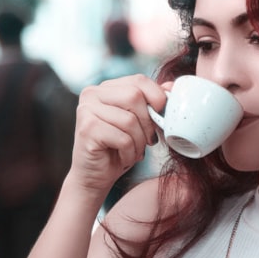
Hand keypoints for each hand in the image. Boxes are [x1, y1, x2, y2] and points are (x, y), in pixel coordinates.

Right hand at [68, 74, 166, 195]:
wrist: (94, 177)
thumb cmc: (118, 149)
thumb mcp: (139, 123)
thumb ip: (152, 102)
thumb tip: (172, 86)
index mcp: (105, 88)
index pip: (138, 80)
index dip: (157, 97)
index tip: (162, 115)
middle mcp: (91, 94)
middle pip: (134, 96)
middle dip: (148, 123)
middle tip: (149, 140)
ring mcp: (86, 110)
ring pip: (129, 120)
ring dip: (139, 142)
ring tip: (135, 152)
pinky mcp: (87, 129)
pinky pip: (122, 138)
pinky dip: (129, 153)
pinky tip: (124, 158)